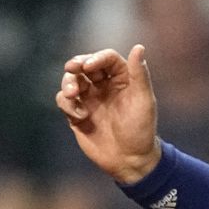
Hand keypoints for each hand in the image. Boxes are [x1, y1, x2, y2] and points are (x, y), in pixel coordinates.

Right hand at [58, 45, 161, 185]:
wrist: (130, 161)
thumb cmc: (141, 131)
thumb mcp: (144, 101)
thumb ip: (140, 75)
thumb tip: (139, 47)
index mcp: (122, 79)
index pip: (107, 58)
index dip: (97, 58)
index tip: (89, 67)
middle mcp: (104, 86)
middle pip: (85, 65)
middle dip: (76, 64)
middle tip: (71, 69)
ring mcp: (89, 99)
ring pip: (71, 80)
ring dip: (68, 83)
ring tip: (72, 94)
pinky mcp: (77, 114)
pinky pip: (64, 101)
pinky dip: (67, 104)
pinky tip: (80, 116)